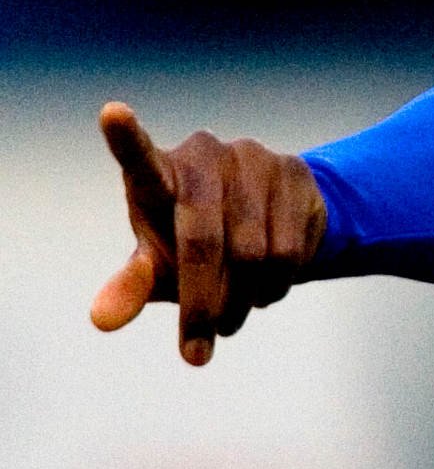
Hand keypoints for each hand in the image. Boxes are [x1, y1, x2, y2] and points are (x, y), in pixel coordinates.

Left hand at [91, 102, 327, 364]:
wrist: (269, 221)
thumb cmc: (191, 242)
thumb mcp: (159, 265)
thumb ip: (131, 286)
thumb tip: (101, 319)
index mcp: (158, 174)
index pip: (137, 157)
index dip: (125, 138)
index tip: (111, 113)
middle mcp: (204, 156)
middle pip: (201, 240)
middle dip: (201, 305)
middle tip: (196, 355)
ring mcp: (254, 160)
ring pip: (252, 254)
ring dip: (242, 303)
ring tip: (234, 317)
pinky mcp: (296, 174)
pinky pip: (288, 252)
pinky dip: (274, 288)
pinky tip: (266, 288)